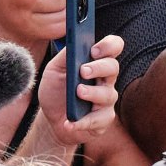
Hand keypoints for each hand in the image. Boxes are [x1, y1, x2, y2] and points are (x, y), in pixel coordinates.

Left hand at [40, 34, 125, 150]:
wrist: (52, 117)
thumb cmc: (56, 90)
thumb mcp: (54, 70)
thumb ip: (64, 56)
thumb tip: (73, 43)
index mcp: (96, 62)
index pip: (113, 47)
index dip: (109, 45)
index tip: (94, 50)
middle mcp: (105, 80)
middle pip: (113, 68)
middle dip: (99, 68)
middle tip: (83, 71)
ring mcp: (106, 101)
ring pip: (108, 95)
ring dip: (93, 93)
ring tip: (78, 93)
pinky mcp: (102, 121)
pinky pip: (98, 120)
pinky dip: (82, 122)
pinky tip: (69, 122)